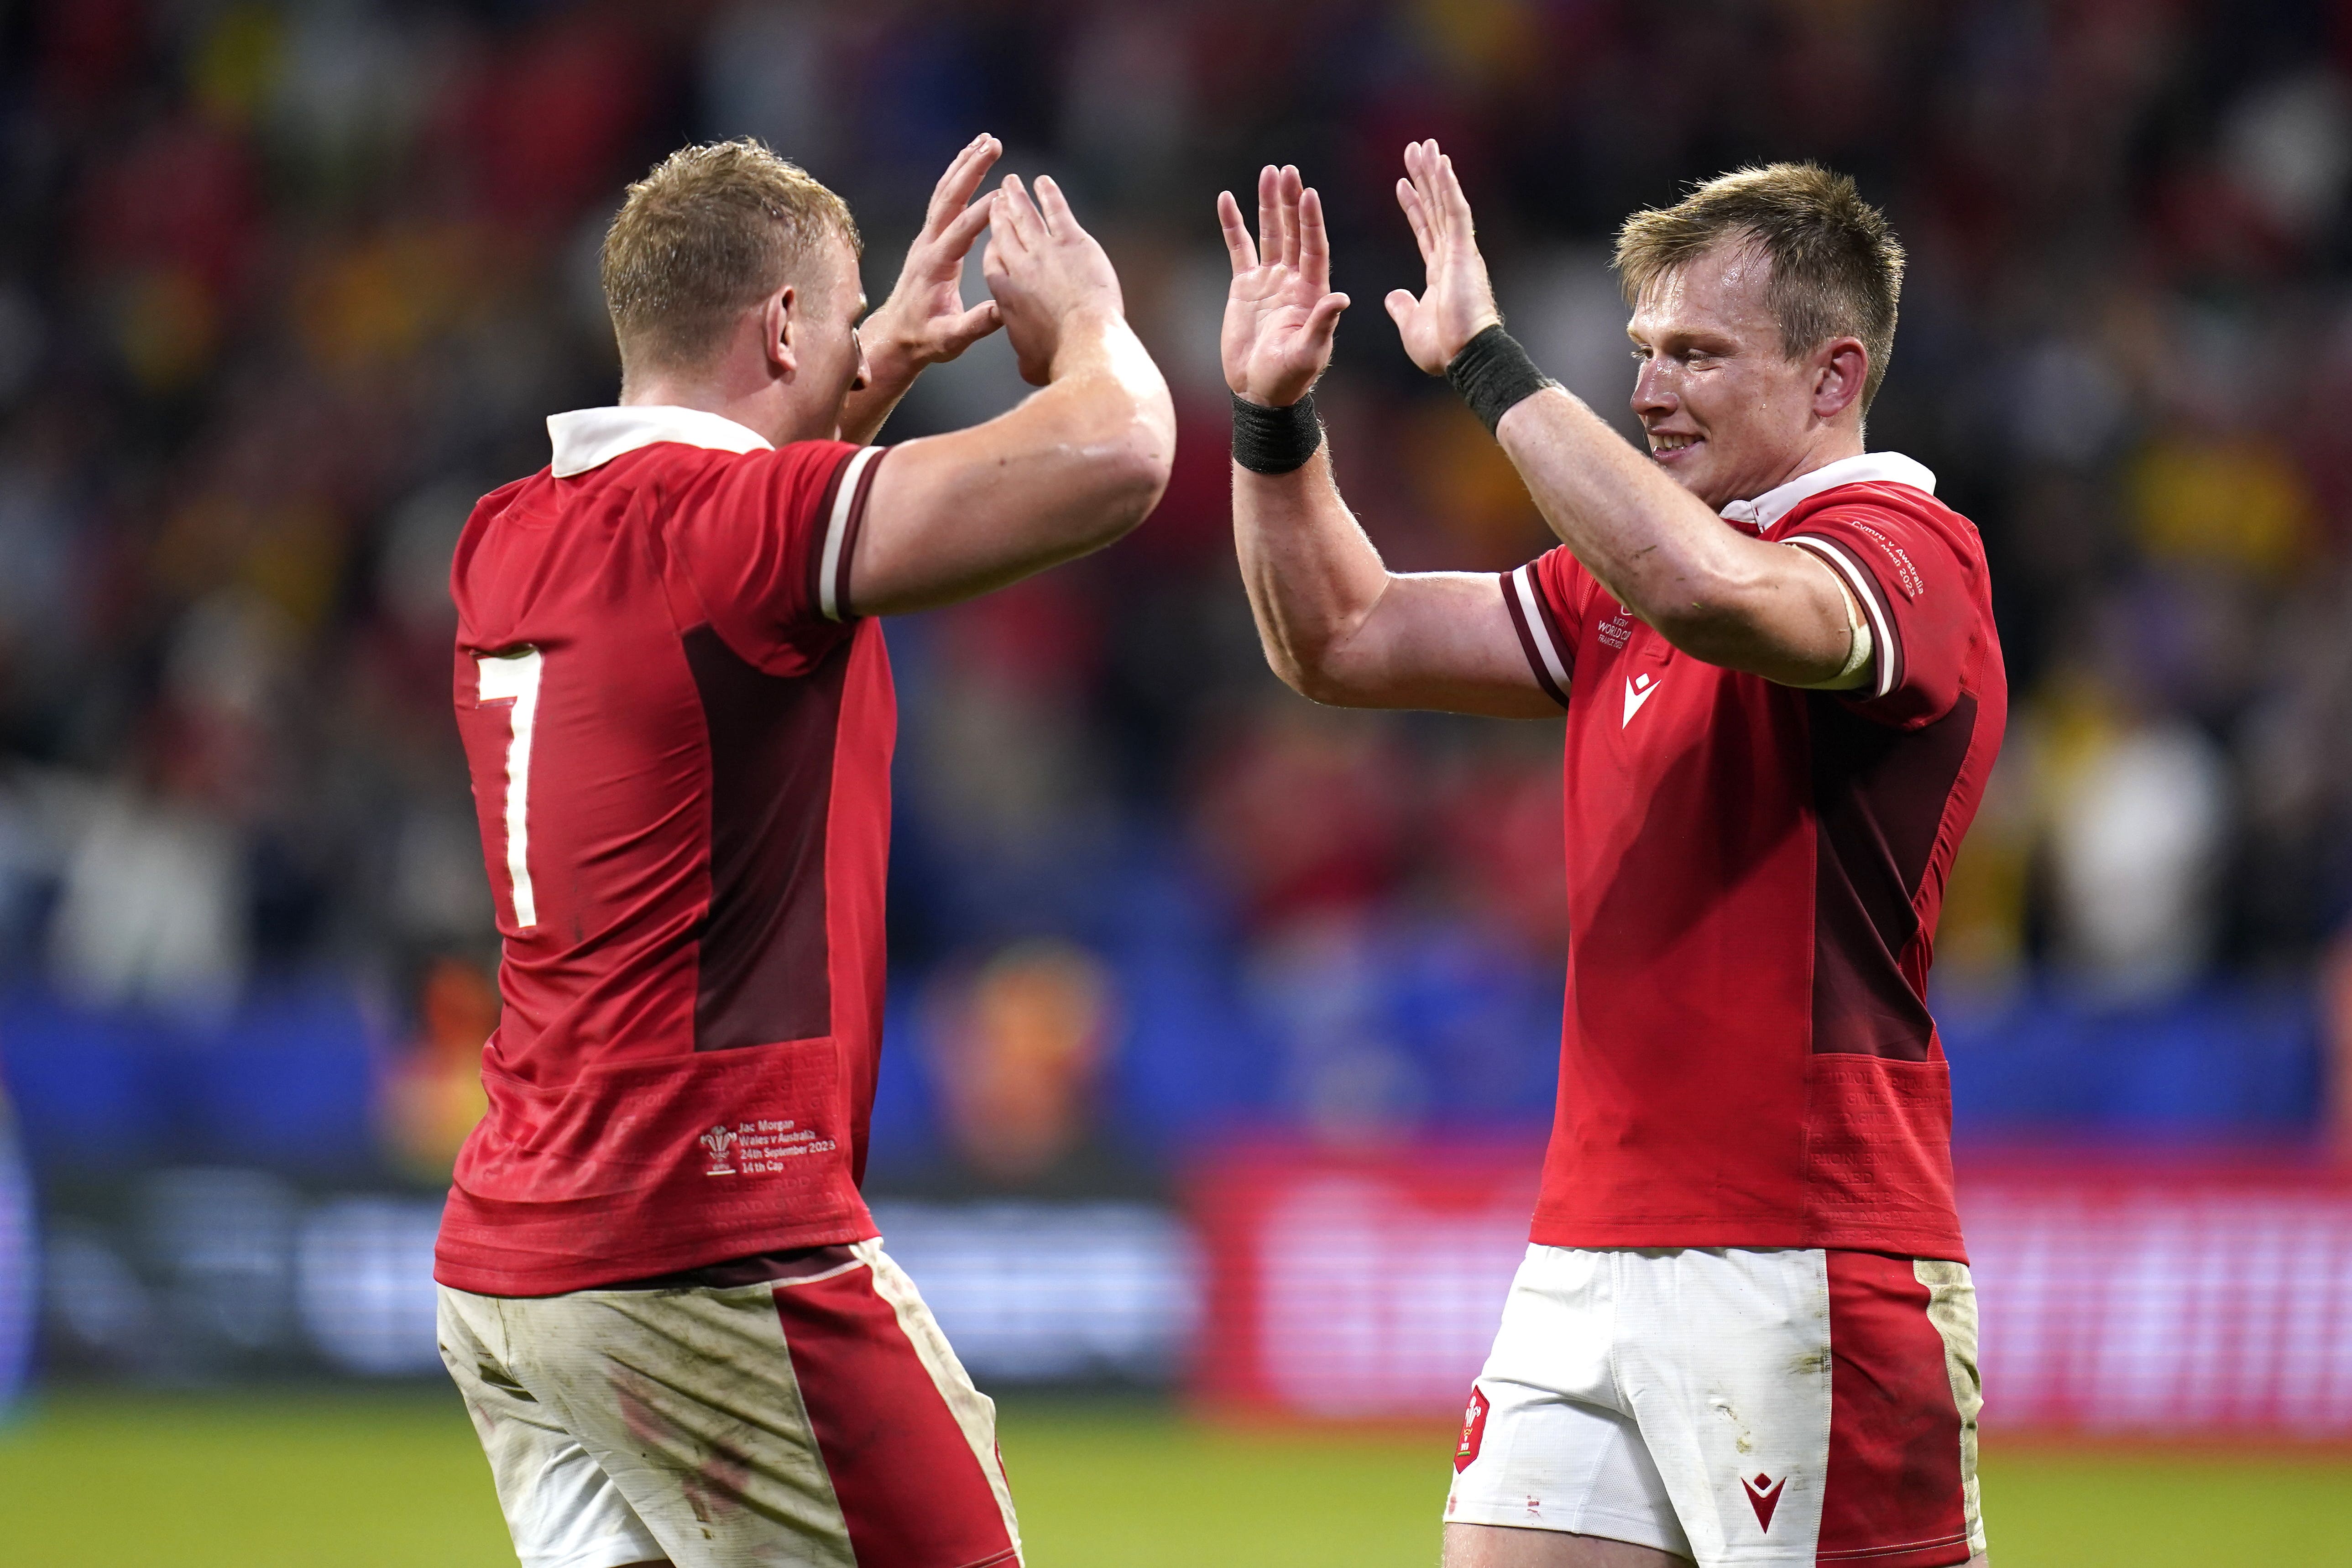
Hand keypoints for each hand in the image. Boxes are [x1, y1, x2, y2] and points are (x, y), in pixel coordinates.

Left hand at [857, 134, 1005, 389]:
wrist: (896, 337)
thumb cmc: (924, 338)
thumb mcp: (950, 339)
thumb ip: (976, 324)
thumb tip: (1005, 310)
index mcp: (935, 266)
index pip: (961, 231)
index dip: (982, 212)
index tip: (1005, 195)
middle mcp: (927, 245)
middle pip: (949, 198)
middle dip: (971, 169)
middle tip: (993, 144)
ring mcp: (926, 238)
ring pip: (944, 192)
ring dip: (964, 165)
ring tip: (985, 140)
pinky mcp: (929, 238)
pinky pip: (943, 200)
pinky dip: (957, 177)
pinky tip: (970, 162)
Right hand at [981, 172, 1124, 385]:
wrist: (1085, 344)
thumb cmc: (1058, 359)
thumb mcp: (1029, 362)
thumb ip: (1024, 352)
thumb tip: (1026, 362)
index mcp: (1004, 293)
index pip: (993, 261)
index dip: (993, 246)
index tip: (993, 235)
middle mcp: (1019, 266)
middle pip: (1004, 232)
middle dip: (999, 212)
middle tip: (997, 198)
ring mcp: (1045, 250)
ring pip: (1025, 215)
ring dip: (1017, 196)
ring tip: (1011, 182)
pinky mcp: (1072, 242)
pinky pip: (1057, 210)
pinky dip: (1049, 194)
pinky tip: (1044, 182)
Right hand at [1218, 164, 1349, 407]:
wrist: (1259, 392)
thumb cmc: (1289, 379)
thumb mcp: (1308, 354)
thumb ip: (1322, 324)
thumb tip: (1341, 298)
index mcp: (1312, 293)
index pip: (1314, 248)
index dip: (1311, 221)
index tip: (1308, 194)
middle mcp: (1293, 281)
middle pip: (1293, 232)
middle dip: (1290, 202)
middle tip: (1287, 171)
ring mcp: (1269, 281)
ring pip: (1269, 234)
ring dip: (1268, 205)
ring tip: (1268, 173)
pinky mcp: (1244, 287)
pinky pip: (1239, 249)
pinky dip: (1233, 225)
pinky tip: (1227, 199)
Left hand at [1385, 139, 1501, 374]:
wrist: (1464, 357)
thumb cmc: (1443, 348)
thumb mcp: (1412, 325)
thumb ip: (1403, 308)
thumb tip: (1393, 296)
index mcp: (1440, 272)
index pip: (1424, 230)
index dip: (1413, 206)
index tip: (1401, 184)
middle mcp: (1452, 256)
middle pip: (1434, 208)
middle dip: (1424, 178)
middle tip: (1414, 150)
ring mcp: (1460, 251)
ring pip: (1445, 202)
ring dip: (1435, 173)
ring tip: (1425, 146)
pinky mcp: (1465, 251)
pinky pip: (1455, 211)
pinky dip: (1448, 186)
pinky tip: (1441, 163)